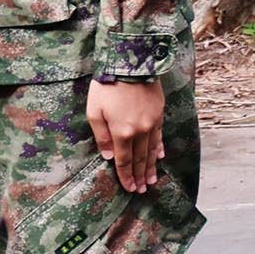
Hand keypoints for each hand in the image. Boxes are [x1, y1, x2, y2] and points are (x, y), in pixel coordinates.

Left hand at [86, 78, 164, 194]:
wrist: (131, 63)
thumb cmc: (107, 87)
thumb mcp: (94, 112)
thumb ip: (102, 137)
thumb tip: (109, 156)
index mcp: (122, 132)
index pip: (124, 161)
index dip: (126, 176)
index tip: (129, 188)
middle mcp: (140, 131)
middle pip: (140, 159)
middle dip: (140, 175)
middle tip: (142, 189)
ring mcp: (152, 123)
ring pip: (152, 150)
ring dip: (151, 166)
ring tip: (151, 179)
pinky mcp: (159, 114)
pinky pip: (160, 136)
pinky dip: (159, 148)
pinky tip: (159, 157)